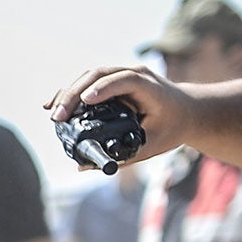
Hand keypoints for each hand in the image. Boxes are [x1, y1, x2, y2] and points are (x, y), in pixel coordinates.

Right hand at [46, 64, 189, 167]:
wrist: (188, 110)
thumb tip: (83, 166)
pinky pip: (88, 81)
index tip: (86, 100)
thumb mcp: (152, 146)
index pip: (125, 81)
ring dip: (68, 92)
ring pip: (90, 75)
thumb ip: (122, 157)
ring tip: (52, 113)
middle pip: (100, 75)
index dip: (104, 88)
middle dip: (75, 94)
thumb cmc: (172, 127)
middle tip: (58, 117)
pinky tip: (54, 104)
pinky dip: (71, 91)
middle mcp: (135, 75)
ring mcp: (123, 75)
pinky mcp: (113, 81)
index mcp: (150, 88)